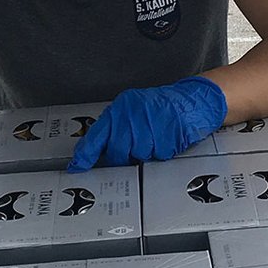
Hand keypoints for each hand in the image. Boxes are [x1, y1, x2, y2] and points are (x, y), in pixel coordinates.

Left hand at [67, 76, 227, 171]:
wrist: (191, 100)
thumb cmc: (161, 108)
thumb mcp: (133, 111)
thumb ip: (117, 129)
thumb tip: (100, 152)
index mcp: (120, 108)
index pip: (96, 135)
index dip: (85, 154)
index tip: (77, 167)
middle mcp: (131, 114)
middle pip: (118, 151)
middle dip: (125, 158)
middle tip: (134, 153)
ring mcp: (149, 123)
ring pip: (138, 154)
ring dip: (146, 153)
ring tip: (155, 138)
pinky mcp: (166, 132)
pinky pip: (157, 155)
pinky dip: (161, 152)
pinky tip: (166, 139)